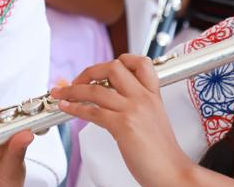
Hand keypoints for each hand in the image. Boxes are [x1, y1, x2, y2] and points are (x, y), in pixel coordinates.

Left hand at [51, 55, 195, 186]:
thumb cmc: (163, 154)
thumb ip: (138, 106)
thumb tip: (114, 101)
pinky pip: (92, 110)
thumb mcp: (154, 120)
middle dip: (89, 71)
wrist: (173, 173)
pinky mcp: (123, 126)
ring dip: (72, 90)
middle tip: (78, 81)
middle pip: (113, 67)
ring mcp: (133, 110)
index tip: (103, 70)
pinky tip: (66, 107)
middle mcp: (144, 98)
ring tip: (60, 93)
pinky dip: (74, 107)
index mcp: (153, 95)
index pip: (140, 62)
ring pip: (96, 89)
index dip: (120, 60)